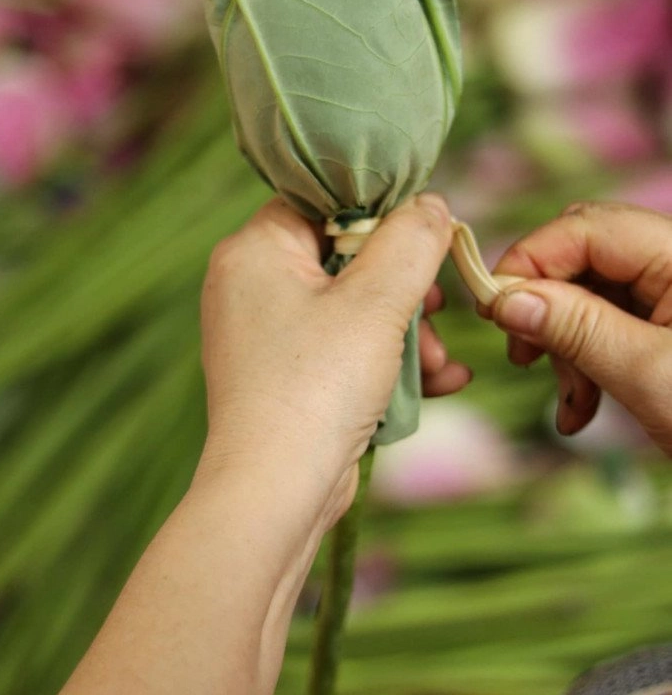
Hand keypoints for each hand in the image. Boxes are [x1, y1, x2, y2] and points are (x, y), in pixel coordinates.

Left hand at [199, 195, 469, 525]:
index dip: (380, 215)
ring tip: (443, 363)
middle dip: (406, 291)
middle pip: (345, 260)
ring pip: (353, 313)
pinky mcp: (287, 381)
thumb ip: (411, 240)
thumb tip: (431, 204)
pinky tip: (441, 383)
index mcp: (254, 251)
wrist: (276, 492)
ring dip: (408, 335)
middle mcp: (251, 288)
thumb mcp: (376, 300)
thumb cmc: (317, 387)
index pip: (321, 202)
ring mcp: (267, 339)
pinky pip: (345, 355)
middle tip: (438, 311)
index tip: (425, 239)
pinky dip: (388, 366)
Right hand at [487, 201, 671, 453]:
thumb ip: (575, 327)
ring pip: (590, 297)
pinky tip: (581, 413)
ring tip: (568, 401)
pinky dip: (585, 367)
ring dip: (566, 348)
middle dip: (547, 303)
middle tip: (522, 352)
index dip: (532, 259)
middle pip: (585, 256)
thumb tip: (506, 297)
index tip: (493, 306)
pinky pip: (609, 330)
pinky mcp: (666, 332)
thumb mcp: (648, 374)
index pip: (587, 227)